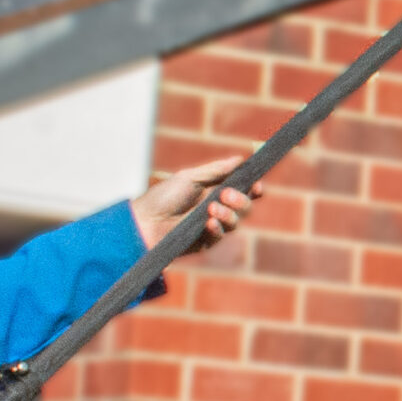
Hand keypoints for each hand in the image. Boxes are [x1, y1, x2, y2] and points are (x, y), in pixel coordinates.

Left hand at [131, 157, 262, 252]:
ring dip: (228, 214)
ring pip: (236, 222)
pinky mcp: (205, 242)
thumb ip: (216, 170)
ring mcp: (212, 225)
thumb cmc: (163, 197)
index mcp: (215, 190)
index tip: (256, 185)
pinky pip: (220, 235)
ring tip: (211, 208)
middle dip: (241, 199)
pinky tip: (208, 223)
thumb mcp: (190, 178)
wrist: (145, 221)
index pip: (243, 190)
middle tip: (225, 194)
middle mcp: (217, 207)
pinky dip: (217, 228)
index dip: (253, 188)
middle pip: (245, 206)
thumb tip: (240, 159)